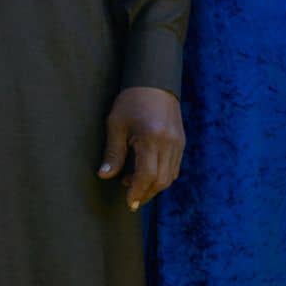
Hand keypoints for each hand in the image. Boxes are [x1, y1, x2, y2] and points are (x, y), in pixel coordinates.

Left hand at [98, 85, 185, 210]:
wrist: (154, 82)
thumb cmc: (130, 101)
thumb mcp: (115, 124)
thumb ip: (113, 152)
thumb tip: (104, 176)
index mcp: (151, 138)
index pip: (148, 175)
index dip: (137, 191)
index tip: (128, 202)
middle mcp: (169, 143)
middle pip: (162, 179)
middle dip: (146, 193)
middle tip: (131, 200)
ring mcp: (178, 143)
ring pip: (170, 176)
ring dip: (154, 186)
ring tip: (133, 185)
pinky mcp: (181, 142)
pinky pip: (174, 167)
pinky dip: (161, 176)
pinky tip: (146, 174)